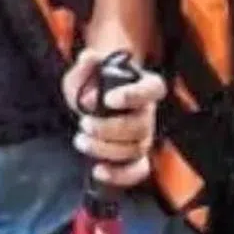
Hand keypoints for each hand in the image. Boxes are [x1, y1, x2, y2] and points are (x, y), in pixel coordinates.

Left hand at [62, 48, 164, 187]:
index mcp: (144, 86)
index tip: (108, 99)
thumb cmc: (93, 85)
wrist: (92, 102)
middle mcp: (149, 112)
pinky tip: (99, 171)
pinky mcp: (135, 157)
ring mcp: (144, 137)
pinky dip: (120, 175)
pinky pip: (137, 171)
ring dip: (106, 149)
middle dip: (109, 128)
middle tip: (84, 123)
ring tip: (81, 140)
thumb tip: (88, 58)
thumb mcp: (84, 72)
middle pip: (141, 126)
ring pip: (136, 149)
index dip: (134, 95)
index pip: (153, 90)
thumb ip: (85, 65)